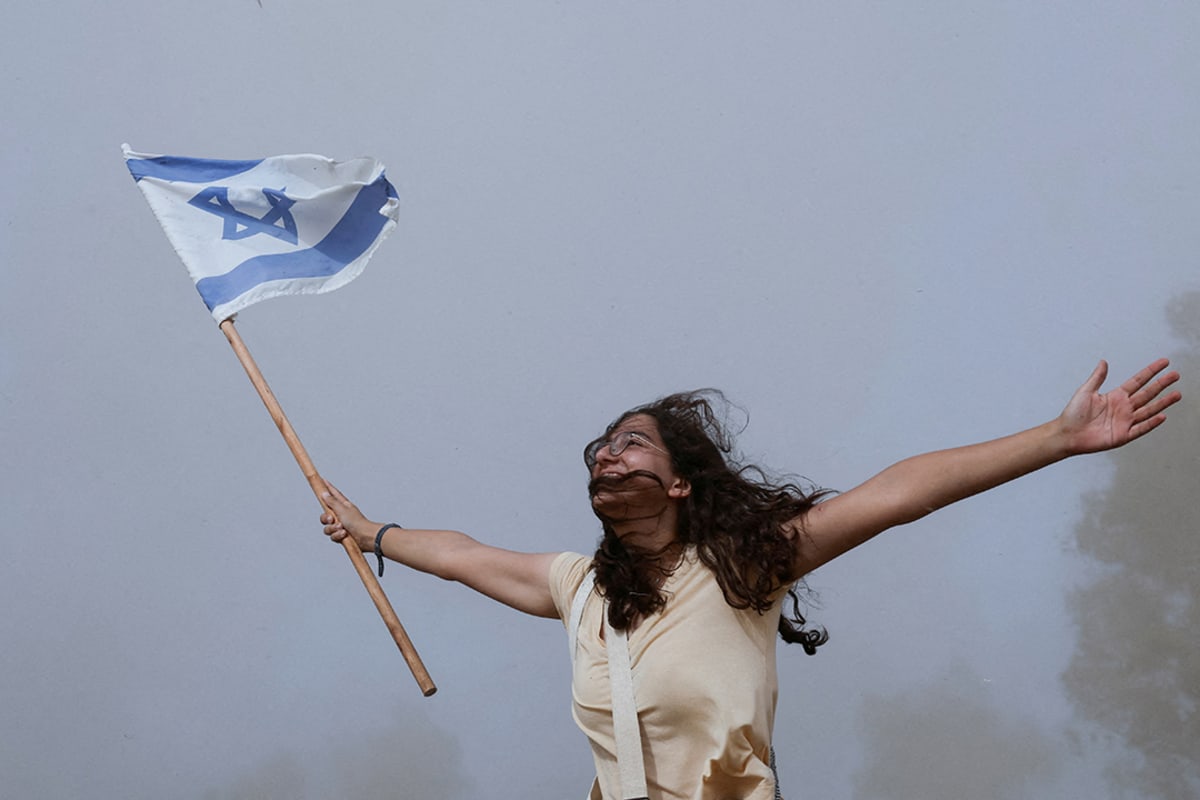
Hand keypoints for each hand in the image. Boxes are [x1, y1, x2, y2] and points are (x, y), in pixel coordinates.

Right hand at [320, 481, 377, 551]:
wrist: (366, 537)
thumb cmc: (357, 522)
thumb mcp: (342, 510)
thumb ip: (332, 502)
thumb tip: (324, 493)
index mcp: (343, 505)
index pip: (333, 494)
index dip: (328, 487)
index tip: (323, 480)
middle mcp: (341, 515)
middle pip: (325, 515)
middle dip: (326, 519)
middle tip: (331, 519)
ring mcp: (341, 525)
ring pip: (327, 528)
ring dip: (333, 529)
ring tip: (342, 528)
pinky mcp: (342, 535)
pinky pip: (333, 536)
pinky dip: (337, 536)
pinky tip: (344, 534)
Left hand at [1059, 358, 1181, 454]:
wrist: (1067, 434)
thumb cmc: (1073, 414)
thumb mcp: (1086, 391)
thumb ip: (1097, 377)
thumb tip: (1103, 362)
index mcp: (1115, 396)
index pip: (1138, 381)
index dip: (1151, 372)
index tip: (1164, 363)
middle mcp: (1123, 408)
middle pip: (1147, 394)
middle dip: (1161, 384)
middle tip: (1175, 375)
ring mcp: (1125, 421)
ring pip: (1148, 410)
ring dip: (1163, 403)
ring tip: (1177, 394)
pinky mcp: (1123, 435)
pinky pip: (1140, 428)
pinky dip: (1151, 423)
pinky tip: (1162, 416)